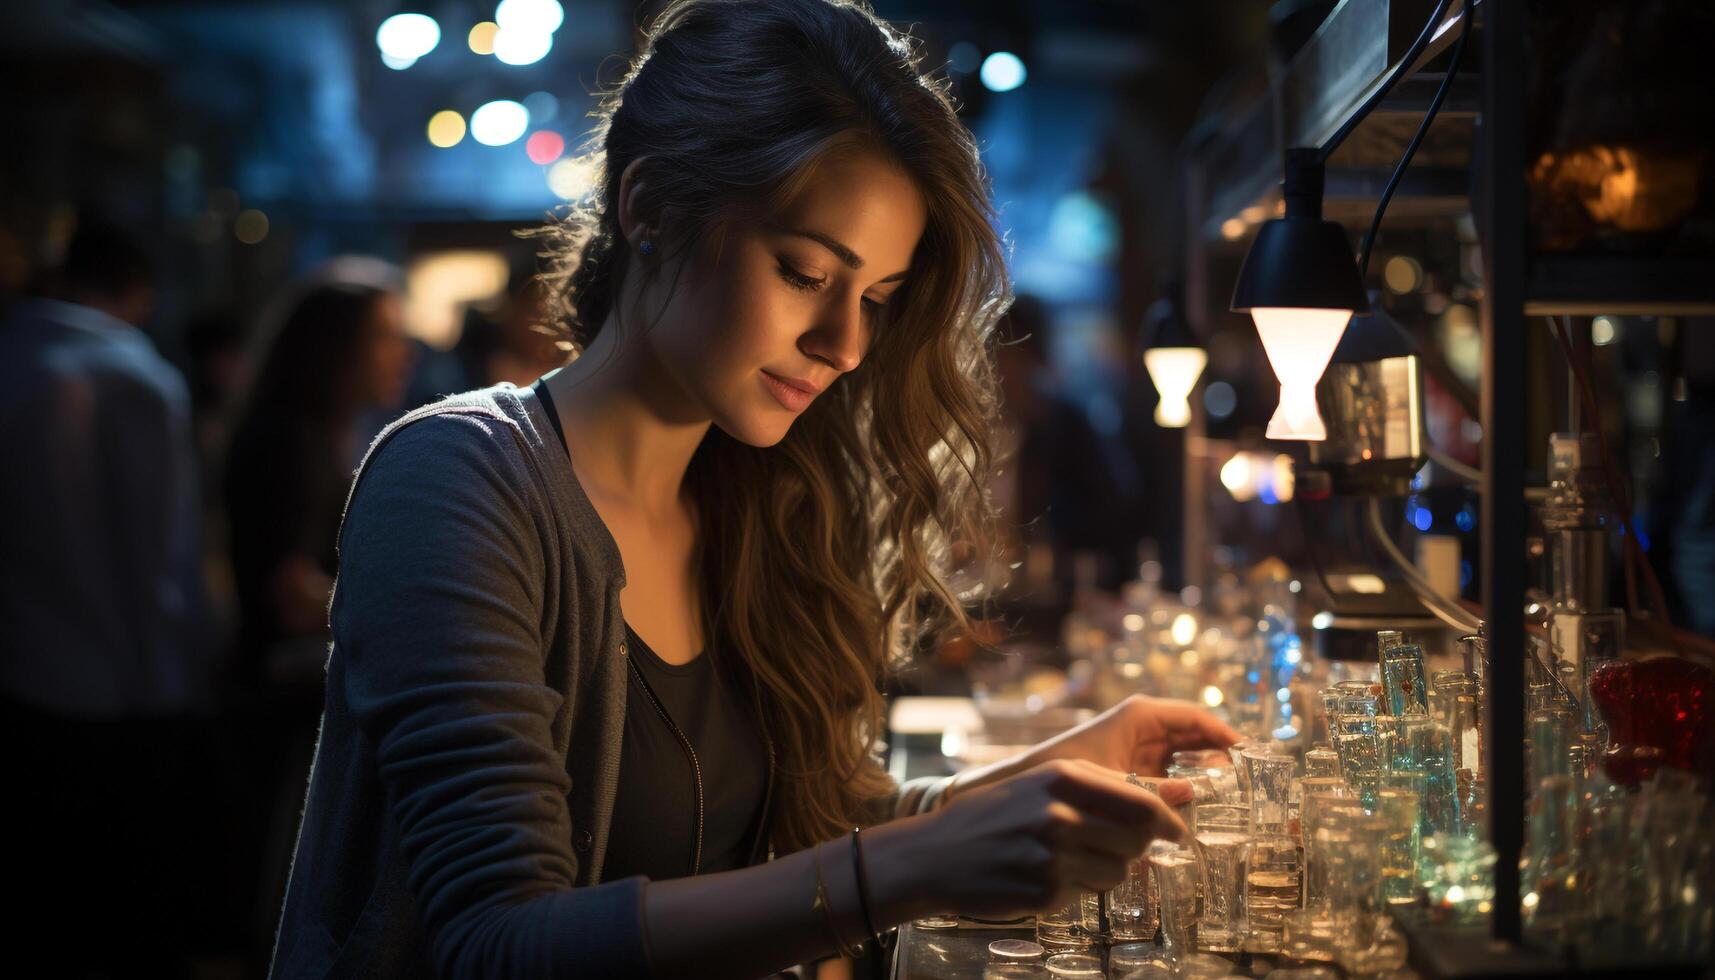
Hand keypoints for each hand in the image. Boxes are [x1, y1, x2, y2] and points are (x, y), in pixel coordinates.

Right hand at [902, 758, 1189, 919]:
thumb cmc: (995, 815)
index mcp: (1063, 776)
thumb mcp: (1041, 782)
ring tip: (1068, 859)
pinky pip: (1090, 893)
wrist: (936, 854)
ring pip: (1119, 871)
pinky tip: (1047, 875)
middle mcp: (1060, 813)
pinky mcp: (1047, 890)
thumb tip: (1168, 801)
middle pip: (1137, 839)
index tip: (1176, 831)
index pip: (1142, 802)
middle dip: (1135, 846)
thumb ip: (1100, 786)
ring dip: (1105, 869)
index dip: (1167, 821)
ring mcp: (1054, 855)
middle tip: (1113, 845)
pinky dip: (1078, 887)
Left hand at [1028, 694, 1242, 797]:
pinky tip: (1198, 804)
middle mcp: (1145, 725)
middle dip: (1219, 754)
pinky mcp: (1136, 765)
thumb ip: (1153, 788)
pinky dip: (1185, 784)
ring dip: (1204, 772)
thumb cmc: (1068, 769)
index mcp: (1142, 714)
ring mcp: (1141, 745)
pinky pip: (1170, 771)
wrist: (1032, 780)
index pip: (1195, 717)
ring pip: (1186, 755)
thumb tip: (1193, 794)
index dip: (1224, 733)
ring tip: (1228, 795)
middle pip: (1195, 735)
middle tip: (1244, 781)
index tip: (1249, 752)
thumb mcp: (1114, 778)